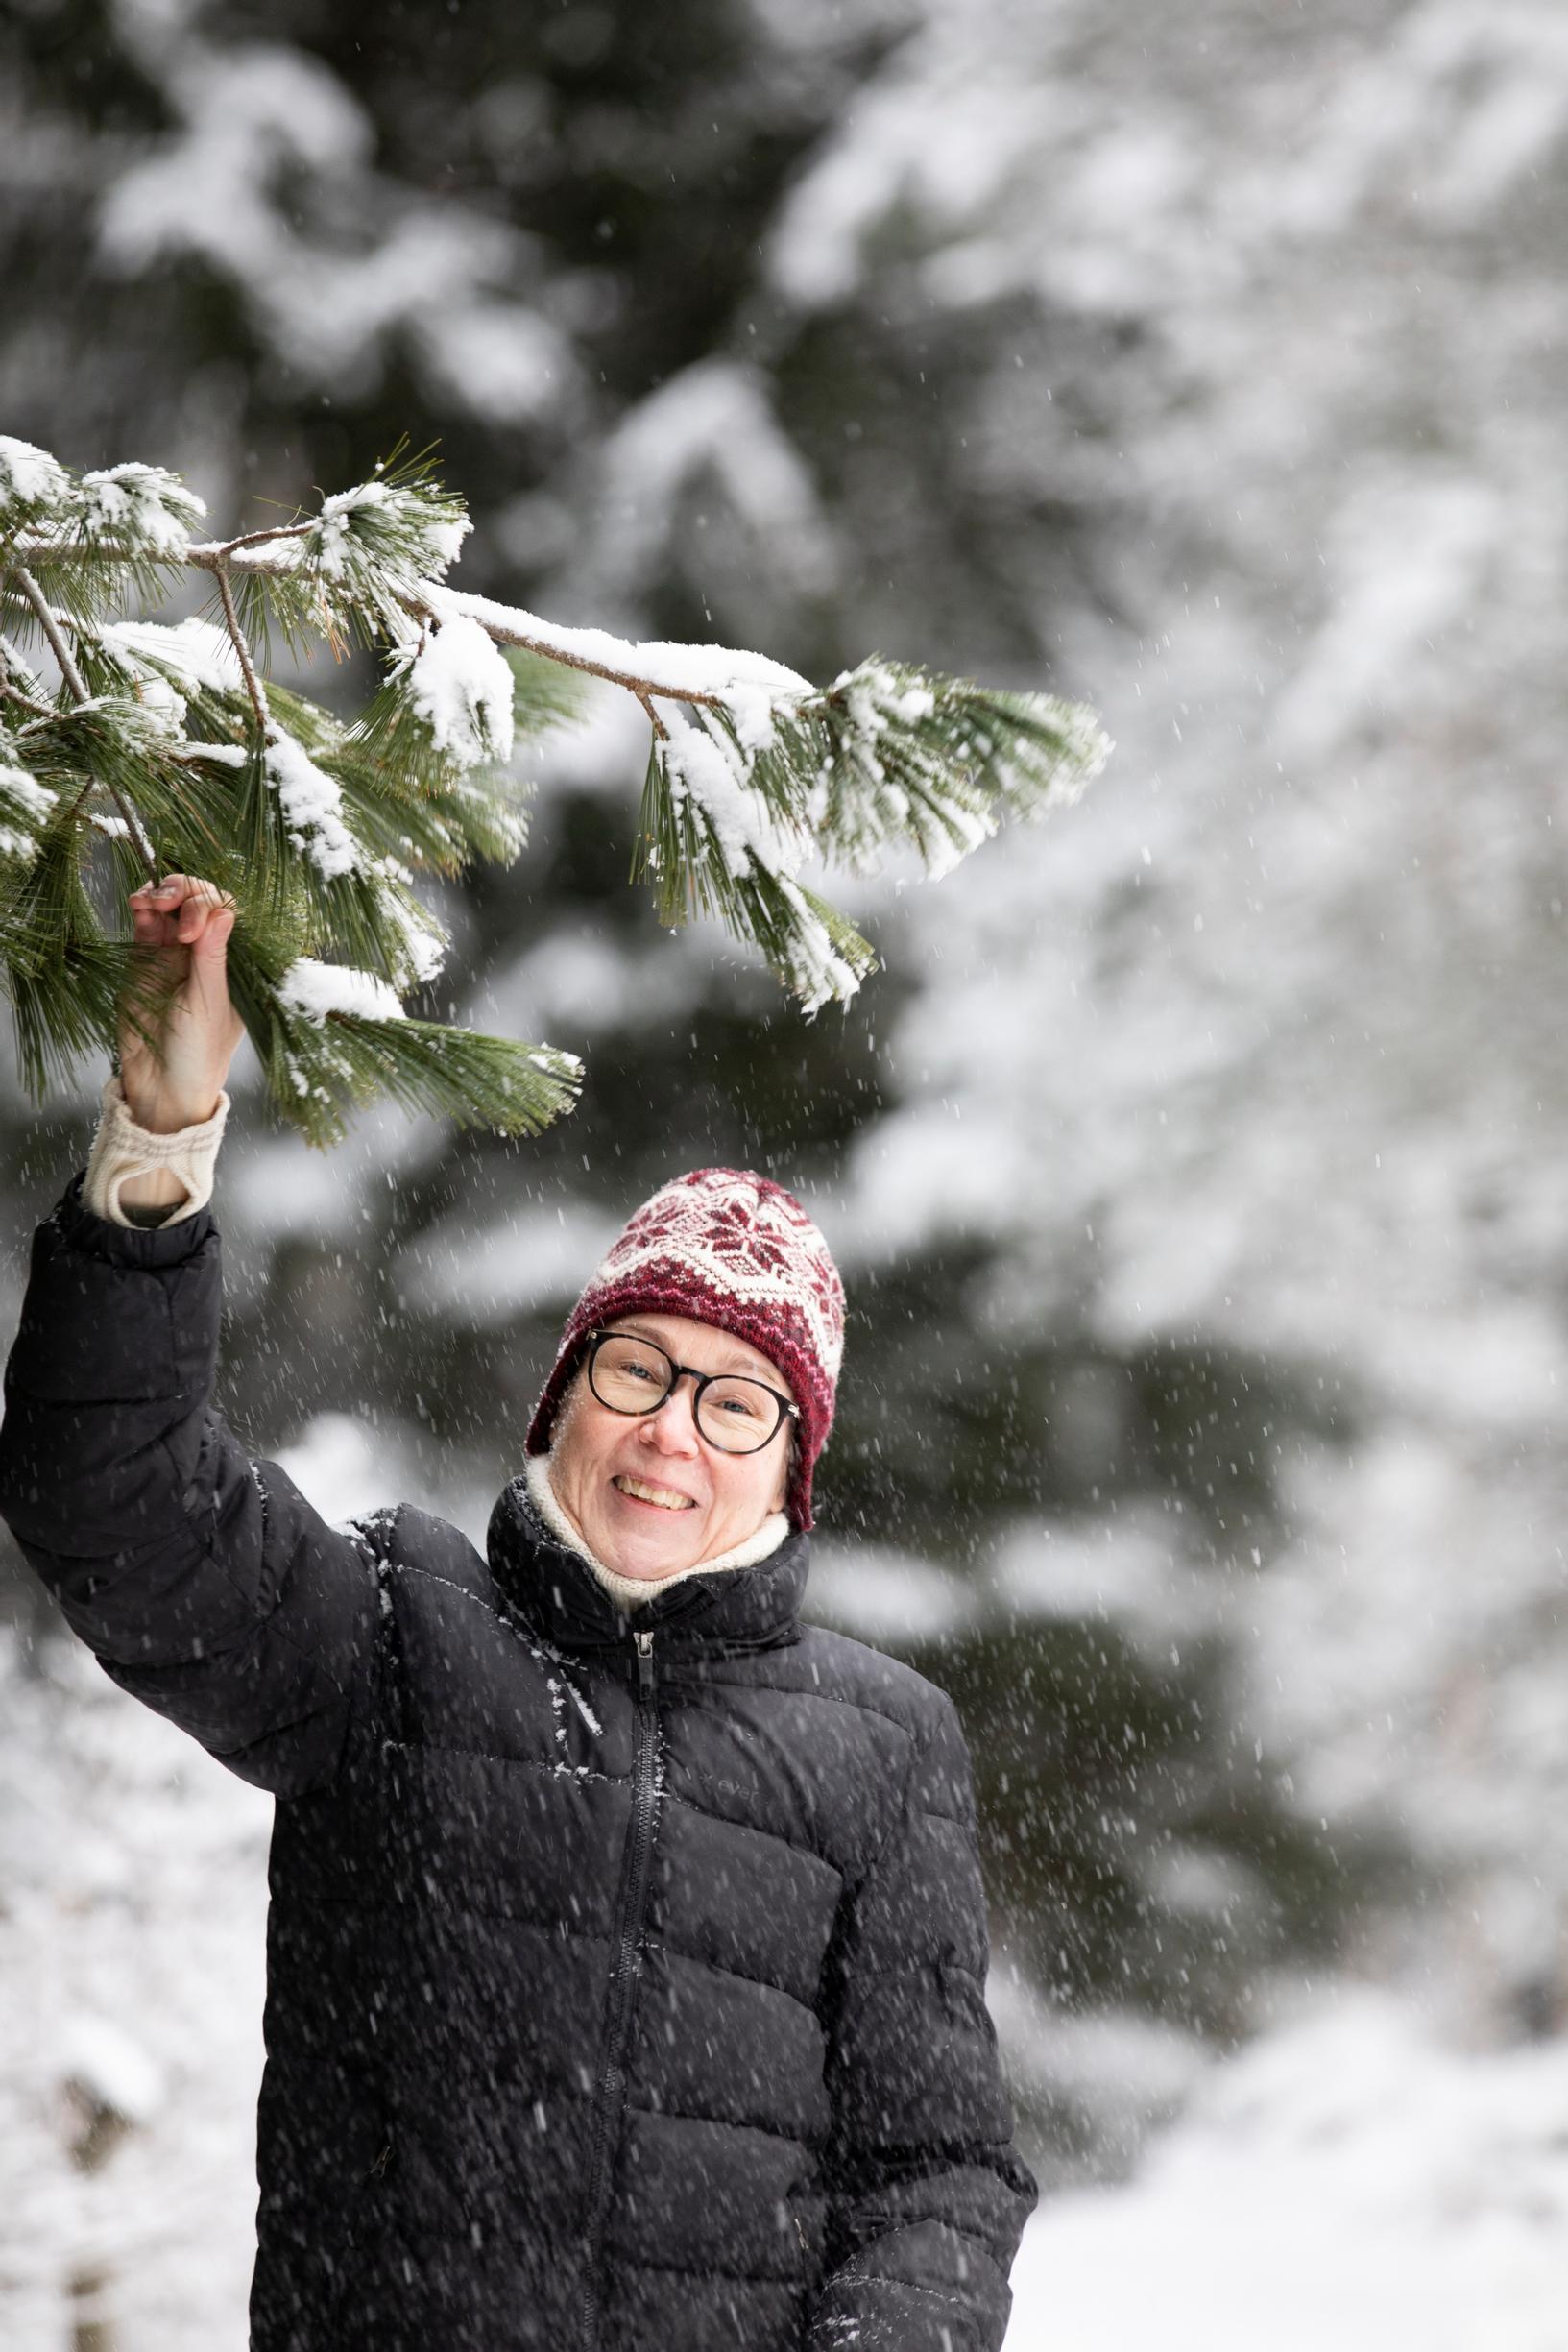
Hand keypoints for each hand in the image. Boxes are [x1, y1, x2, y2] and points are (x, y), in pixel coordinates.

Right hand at [119, 874, 245, 1133]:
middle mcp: (206, 952)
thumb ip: (211, 958)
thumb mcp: (209, 1005)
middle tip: (168, 903)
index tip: (193, 928)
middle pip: (199, 901)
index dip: (209, 906)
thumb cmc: (198, 1053)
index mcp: (234, 962)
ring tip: (149, 901)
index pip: (228, 913)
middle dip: (184, 891)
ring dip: (161, 894)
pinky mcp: (145, 960)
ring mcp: (174, 953)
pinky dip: (143, 908)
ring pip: (170, 906)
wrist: (161, 1085)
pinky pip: (146, 924)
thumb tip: (224, 912)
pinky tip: (139, 905)